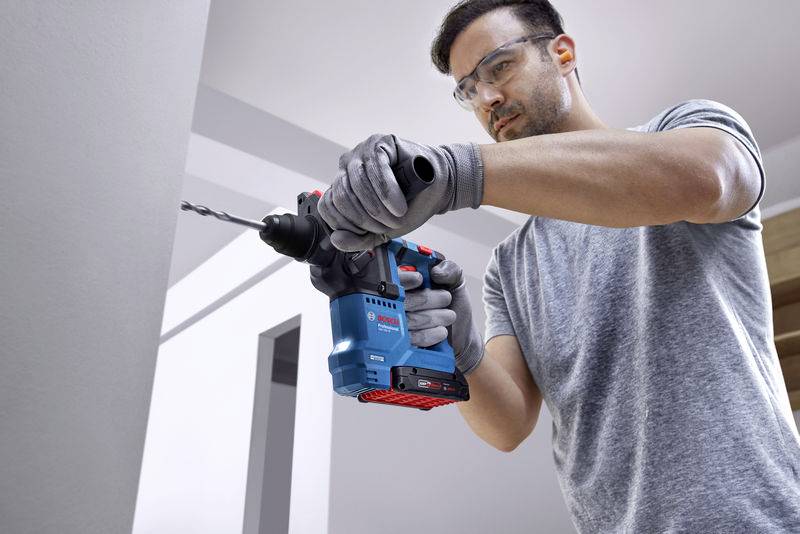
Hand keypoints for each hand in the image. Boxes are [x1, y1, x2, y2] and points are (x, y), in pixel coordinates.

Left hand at [317, 134, 483, 250]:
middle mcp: (347, 167)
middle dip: (367, 219)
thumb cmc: (409, 206)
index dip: (348, 225)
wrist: (437, 189)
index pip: (328, 207)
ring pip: (358, 185)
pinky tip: (399, 205)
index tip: (371, 232)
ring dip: (379, 208)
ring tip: (398, 216)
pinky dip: (388, 192)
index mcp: (342, 186)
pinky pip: (376, 169)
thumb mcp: (381, 231)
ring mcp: (362, 152)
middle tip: (389, 226)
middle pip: (342, 197)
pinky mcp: (379, 143)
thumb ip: (358, 239)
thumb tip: (336, 239)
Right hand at [398, 259, 483, 375]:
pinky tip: (440, 330)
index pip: (395, 278)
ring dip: (433, 317)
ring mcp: (400, 324)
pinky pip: (411, 338)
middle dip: (428, 299)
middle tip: (446, 298)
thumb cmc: (456, 305)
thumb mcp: (456, 282)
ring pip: (409, 319)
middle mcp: (400, 302)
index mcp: (409, 283)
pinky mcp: (405, 342)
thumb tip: (436, 271)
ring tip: (448, 315)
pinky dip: (429, 334)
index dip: (405, 278)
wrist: (463, 333)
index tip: (419, 279)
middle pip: (403, 300)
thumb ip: (450, 270)